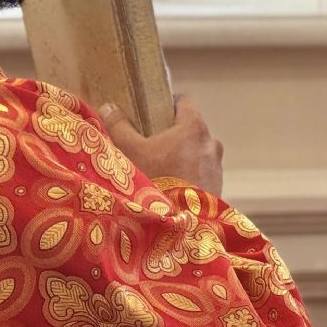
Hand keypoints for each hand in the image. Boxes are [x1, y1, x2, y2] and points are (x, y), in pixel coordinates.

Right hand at [99, 95, 223, 193]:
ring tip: (162, 170)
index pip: (184, 101)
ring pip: (198, 152)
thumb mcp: (130, 150)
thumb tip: (108, 107)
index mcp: (193, 127)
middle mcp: (211, 143)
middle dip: (174, 134)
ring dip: (183, 156)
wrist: (178, 225)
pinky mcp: (219, 188)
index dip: (167, 104)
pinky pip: (203, 174)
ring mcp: (217, 167)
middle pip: (191, 129)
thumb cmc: (155, 180)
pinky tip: (173, 188)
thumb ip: (118, 126)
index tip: (153, 112)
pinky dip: (190, 176)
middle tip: (152, 144)